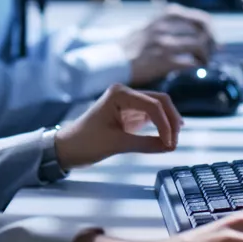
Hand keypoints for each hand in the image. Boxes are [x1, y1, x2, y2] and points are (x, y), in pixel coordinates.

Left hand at [53, 83, 184, 169]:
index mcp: (119, 93)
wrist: (67, 148)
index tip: (170, 144)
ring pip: (157, 107)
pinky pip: (150, 116)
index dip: (165, 124)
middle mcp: (125, 93)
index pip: (153, 105)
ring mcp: (127, 102)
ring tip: (172, 142)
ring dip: (167, 123)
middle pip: (159, 101)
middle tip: (175, 142)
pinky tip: (166, 138)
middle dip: (171, 120)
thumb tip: (170, 146)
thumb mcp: (117, 144)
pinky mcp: (128, 113)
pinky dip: (160, 126)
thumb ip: (146, 144)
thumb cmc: (85, 142)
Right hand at [120, 4, 217, 86]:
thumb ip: (166, 25)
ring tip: (203, 62)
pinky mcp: (163, 61)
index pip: (198, 18)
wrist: (112, 62)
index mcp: (163, 17)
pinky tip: (194, 69)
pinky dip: (196, 66)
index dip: (209, 28)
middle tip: (212, 51)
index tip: (212, 37)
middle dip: (211, 42)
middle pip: (202, 31)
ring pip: (198, 46)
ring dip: (205, 55)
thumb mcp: (148, 27)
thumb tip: (189, 28)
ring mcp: (164, 44)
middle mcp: (165, 28)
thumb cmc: (130, 47)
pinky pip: (189, 62)